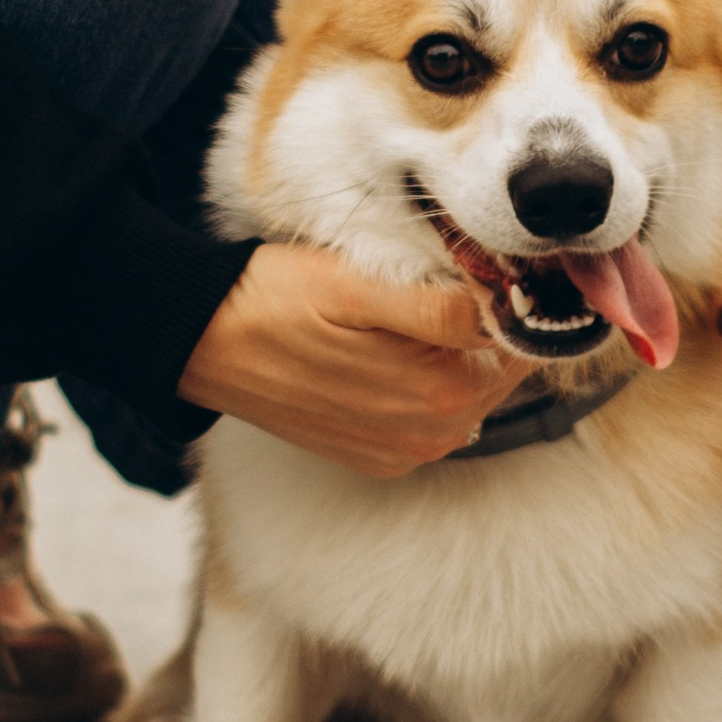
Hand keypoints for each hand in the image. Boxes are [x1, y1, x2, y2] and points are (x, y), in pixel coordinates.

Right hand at [178, 242, 525, 473]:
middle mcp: (428, 437)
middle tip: (450, 278)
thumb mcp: (359, 286)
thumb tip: (501, 314)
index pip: (518, 347)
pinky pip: (428, 417)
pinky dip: (425, 382)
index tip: (492, 266)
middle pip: (498, 374)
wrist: (203, 342)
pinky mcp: (375, 454)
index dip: (511, 303)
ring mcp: (402, 451)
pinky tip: (391, 346)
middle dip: (486, 330)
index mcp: (435, 395)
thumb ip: (437, 308)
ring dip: (456, 356)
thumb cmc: (276, 299)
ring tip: (414, 308)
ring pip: (468, 396)